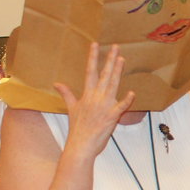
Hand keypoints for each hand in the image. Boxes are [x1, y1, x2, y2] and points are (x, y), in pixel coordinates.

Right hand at [53, 43, 133, 159]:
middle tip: (116, 47)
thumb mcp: (71, 108)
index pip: (89, 71)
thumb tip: (56, 83)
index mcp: (87, 94)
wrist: (80, 145)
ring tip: (122, 59)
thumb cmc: (77, 128)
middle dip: (110, 60)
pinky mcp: (112, 117)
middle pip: (103, 75)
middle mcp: (95, 97)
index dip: (93, 57)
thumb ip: (67, 94)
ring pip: (112, 85)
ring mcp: (104, 106)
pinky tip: (133, 92)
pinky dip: (127, 100)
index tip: (95, 44)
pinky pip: (121, 107)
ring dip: (117, 72)